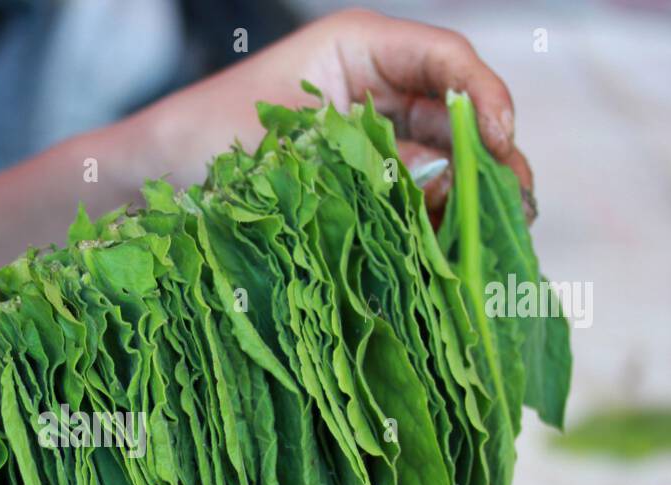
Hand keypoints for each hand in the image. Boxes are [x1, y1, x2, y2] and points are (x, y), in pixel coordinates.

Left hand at [130, 7, 532, 218]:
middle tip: (516, 209)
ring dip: (471, 196)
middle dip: (493, 159)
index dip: (484, 99)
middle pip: (459, 113)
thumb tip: (441, 195)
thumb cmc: (201, 139)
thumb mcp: (282, 142)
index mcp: (359, 47)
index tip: (499, 143)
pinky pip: (416, 194)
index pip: (446, 59)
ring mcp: (374, 133)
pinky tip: (449, 250)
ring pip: (446, 158)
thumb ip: (362, 160)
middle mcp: (376, 84)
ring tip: (491, 239)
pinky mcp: (365, 180)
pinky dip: (436, 220)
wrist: (154, 177)